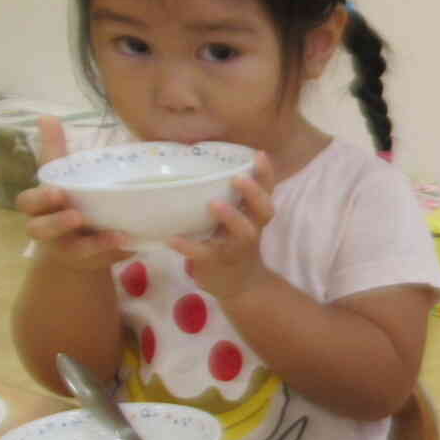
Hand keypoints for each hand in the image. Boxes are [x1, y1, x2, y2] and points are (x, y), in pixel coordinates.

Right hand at [16, 116, 133, 270]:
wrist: (84, 243)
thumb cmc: (71, 201)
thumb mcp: (66, 177)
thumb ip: (57, 150)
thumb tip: (47, 116)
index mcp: (40, 206)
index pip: (29, 201)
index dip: (40, 197)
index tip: (59, 190)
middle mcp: (46, 228)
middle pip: (39, 227)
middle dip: (55, 220)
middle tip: (73, 210)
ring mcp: (66, 247)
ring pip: (69, 247)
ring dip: (87, 239)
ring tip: (105, 229)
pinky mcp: (87, 259)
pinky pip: (96, 257)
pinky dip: (109, 248)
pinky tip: (125, 239)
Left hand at [171, 156, 277, 300]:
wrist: (240, 285)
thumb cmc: (231, 243)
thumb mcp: (235, 220)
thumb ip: (225, 198)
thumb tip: (190, 163)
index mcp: (254, 216)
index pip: (266, 192)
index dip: (266, 174)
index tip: (259, 154)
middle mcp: (252, 229)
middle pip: (263, 210)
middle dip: (254, 193)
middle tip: (237, 177)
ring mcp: (237, 247)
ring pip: (243, 232)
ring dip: (231, 217)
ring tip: (214, 204)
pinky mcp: (218, 263)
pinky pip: (205, 254)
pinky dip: (189, 246)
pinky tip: (173, 239)